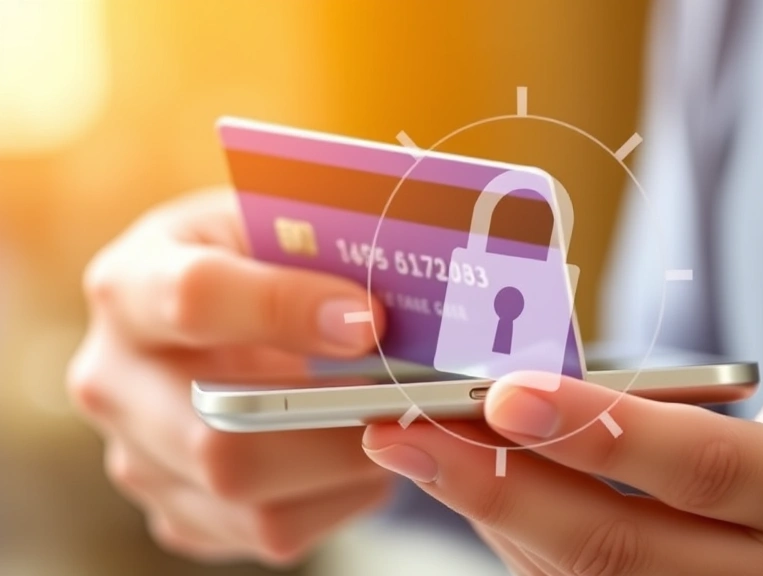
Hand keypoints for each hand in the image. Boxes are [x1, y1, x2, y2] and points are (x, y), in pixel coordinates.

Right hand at [67, 190, 390, 565]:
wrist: (222, 318)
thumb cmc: (261, 261)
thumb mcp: (279, 223)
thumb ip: (325, 247)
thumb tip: (391, 306)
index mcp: (131, 283)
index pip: (194, 298)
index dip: (287, 309)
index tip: (368, 319)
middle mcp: (113, 379)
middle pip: (216, 434)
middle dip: (332, 420)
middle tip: (404, 395)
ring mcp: (138, 458)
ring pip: (249, 497)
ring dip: (344, 465)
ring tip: (390, 422)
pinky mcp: (178, 513)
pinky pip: (270, 531)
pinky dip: (335, 499)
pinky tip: (356, 454)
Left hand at [362, 374, 762, 574]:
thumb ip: (698, 413)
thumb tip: (555, 401)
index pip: (698, 468)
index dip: (597, 431)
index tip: (504, 392)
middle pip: (619, 546)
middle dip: (497, 488)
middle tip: (407, 430)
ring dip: (490, 517)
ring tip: (419, 453)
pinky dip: (521, 548)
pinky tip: (477, 496)